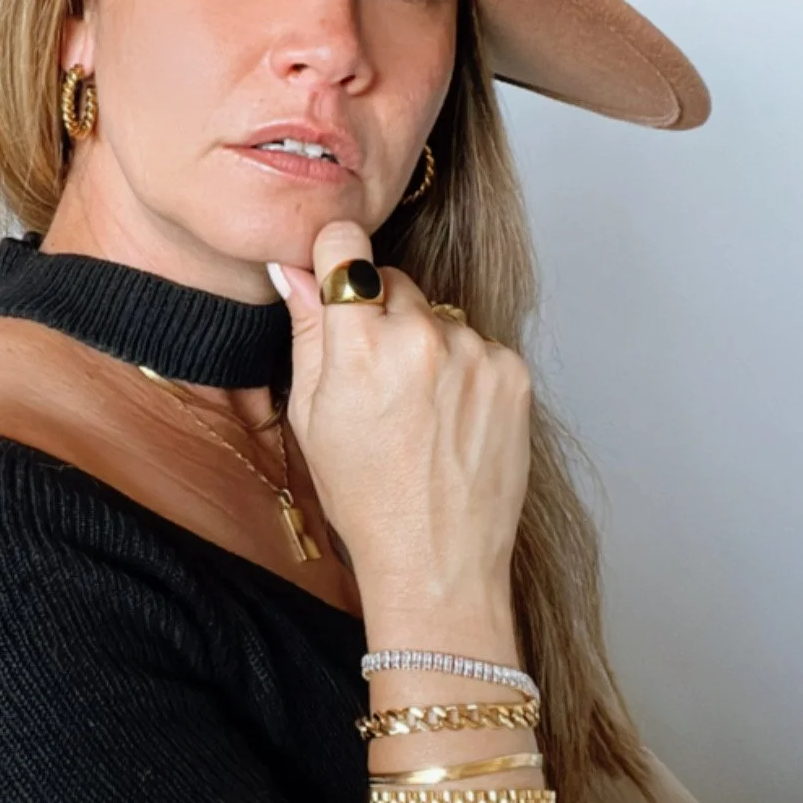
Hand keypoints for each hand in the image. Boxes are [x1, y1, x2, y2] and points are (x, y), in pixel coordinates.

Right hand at [272, 219, 531, 610]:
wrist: (439, 558)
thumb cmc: (366, 496)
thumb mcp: (312, 415)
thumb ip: (306, 331)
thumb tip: (290, 268)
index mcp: (360, 347)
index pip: (345, 244)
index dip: (335, 258)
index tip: (335, 276)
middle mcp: (421, 338)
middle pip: (392, 280)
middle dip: (380, 312)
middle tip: (375, 378)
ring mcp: (475, 352)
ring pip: (436, 314)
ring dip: (424, 343)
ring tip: (418, 410)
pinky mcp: (512, 370)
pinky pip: (476, 343)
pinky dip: (462, 369)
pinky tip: (450, 418)